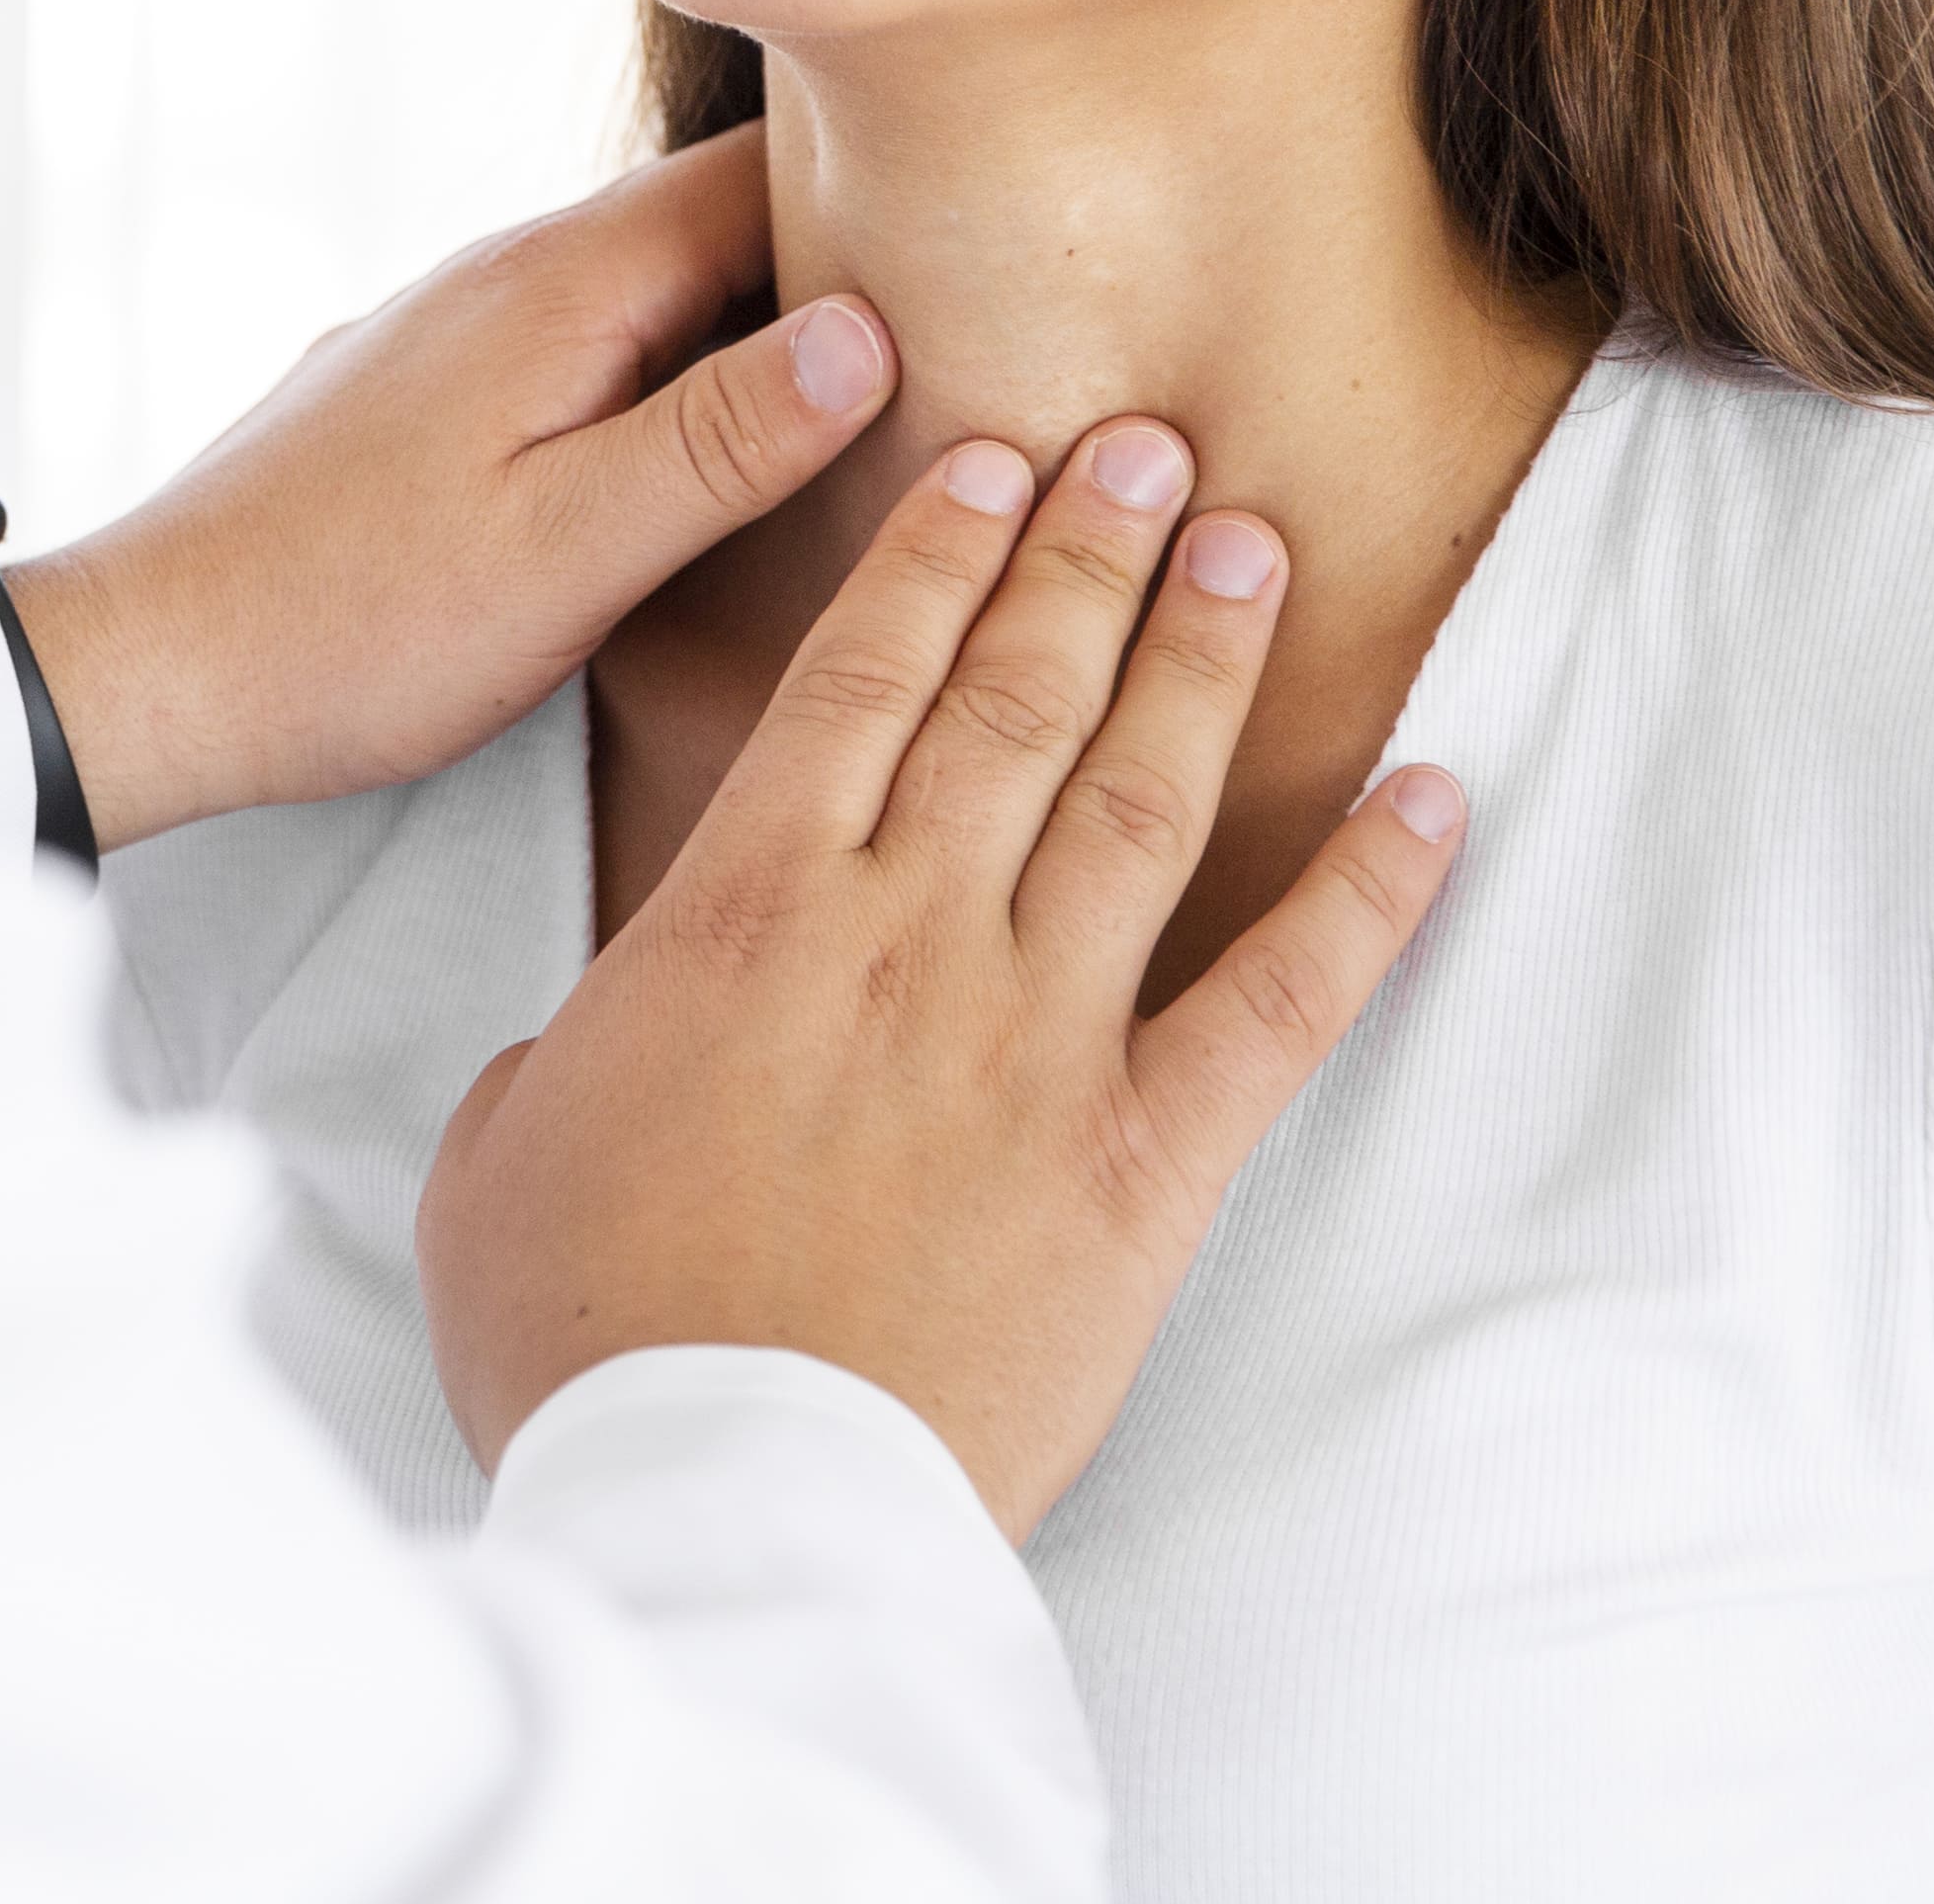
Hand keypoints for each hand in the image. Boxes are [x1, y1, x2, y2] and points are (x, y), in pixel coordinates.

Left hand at [1, 126, 894, 851]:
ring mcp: (464, 321)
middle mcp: (511, 267)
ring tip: (872, 405)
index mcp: (563, 282)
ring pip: (657, 282)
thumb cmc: (352, 628)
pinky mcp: (433, 384)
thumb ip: (723, 441)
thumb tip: (874, 331)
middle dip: (843, 260)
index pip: (772, 172)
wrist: (149, 663)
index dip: (896, 199)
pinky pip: (591, 337)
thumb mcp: (567, 553)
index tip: (1008, 255)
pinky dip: (672, 370)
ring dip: (757, 325)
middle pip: (723, 217)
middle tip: (981, 340)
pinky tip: (707, 454)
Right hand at [411, 421, 1464, 1540]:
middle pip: (1014, 697)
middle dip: (1083, 554)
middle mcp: (906, 935)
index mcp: (744, 912)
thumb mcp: (498, 1150)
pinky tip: (1434, 798)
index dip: (935, 557)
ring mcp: (1035, 1038)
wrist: (723, 1489)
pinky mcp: (1144, 1160)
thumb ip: (562, 1056)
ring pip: (1140, 795)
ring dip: (1201, 658)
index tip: (991, 461)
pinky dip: (1371, 892)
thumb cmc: (585, 1336)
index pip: (861, 680)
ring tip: (1252, 544)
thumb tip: (583, 1051)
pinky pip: (1286, 999)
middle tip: (1145, 444)